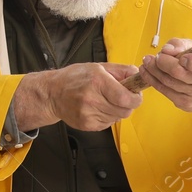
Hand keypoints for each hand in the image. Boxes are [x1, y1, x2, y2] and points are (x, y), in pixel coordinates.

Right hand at [15, 63, 142, 131]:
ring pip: (117, 118)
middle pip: (125, 111)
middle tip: (122, 98)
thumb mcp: (98, 67)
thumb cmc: (76, 78)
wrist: (52, 94)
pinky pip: (108, 124)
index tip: (136, 96)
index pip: (126, 98)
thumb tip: (139, 75)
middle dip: (128, 105)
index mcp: (97, 82)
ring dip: (117, 111)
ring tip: (105, 101)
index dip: (136, 99)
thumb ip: (121, 71)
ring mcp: (88, 114)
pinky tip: (98, 108)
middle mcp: (92, 99)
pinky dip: (108, 117)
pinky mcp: (87, 125)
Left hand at [135, 38, 191, 114]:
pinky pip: (164, 91)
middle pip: (178, 73)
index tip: (181, 57)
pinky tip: (146, 71)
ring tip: (147, 61)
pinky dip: (152, 80)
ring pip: (168, 82)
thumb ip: (181, 44)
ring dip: (153, 70)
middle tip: (156, 56)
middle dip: (162, 62)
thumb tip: (166, 50)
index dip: (191, 61)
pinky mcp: (185, 103)